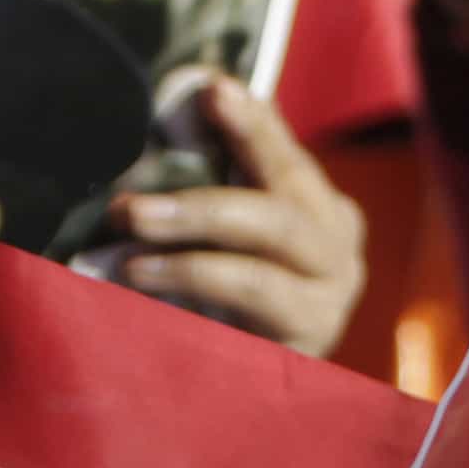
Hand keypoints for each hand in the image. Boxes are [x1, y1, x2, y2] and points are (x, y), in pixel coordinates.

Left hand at [108, 76, 367, 356]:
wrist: (267, 378)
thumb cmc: (241, 283)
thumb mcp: (232, 220)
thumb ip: (218, 167)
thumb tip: (181, 97)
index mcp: (323, 210)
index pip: (286, 158)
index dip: (253, 125)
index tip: (213, 90)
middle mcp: (338, 257)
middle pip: (281, 221)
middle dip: (203, 209)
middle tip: (130, 208)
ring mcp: (325, 311)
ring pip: (261, 283)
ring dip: (189, 267)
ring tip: (130, 262)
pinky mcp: (301, 360)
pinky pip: (243, 336)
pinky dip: (193, 314)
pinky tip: (148, 301)